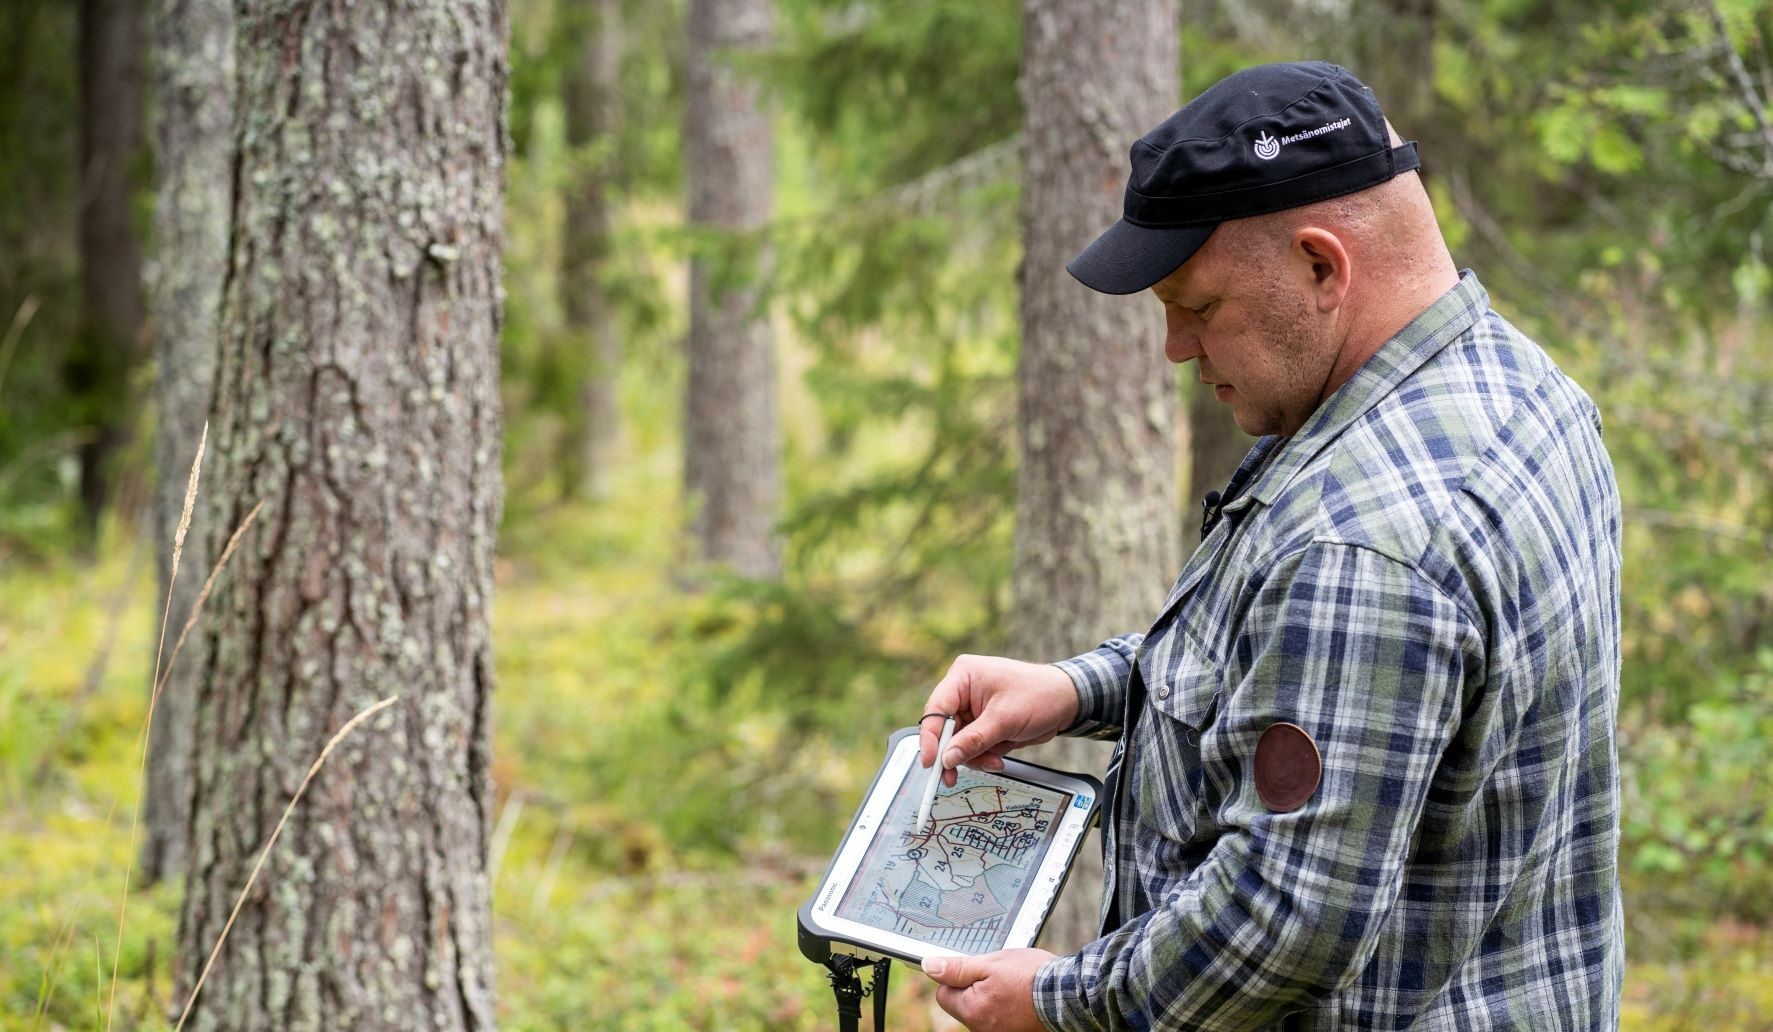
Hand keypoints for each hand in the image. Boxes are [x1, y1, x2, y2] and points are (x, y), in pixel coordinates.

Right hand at [920, 655, 1078, 786]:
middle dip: (957, 752)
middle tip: (952, 776)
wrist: (1068, 701)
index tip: (931, 762)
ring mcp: (974, 708)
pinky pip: (974, 745)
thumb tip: (947, 758)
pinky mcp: (984, 723)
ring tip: (995, 760)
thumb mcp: (1004, 720)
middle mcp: (964, 691)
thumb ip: (973, 741)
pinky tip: (998, 757)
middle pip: (946, 730)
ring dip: (975, 756)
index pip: (936, 709)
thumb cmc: (1040, 695)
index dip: (930, 738)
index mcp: (963, 677)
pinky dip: (984, 755)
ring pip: (960, 742)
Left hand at [922, 948, 1053, 1031]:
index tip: (975, 968)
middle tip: (998, 974)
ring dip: (993, 995)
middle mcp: (982, 1029)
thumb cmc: (1031, 977)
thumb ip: (958, 969)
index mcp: (972, 1012)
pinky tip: (1022, 996)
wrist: (1070, 996)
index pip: (944, 994)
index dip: (957, 977)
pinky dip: (1007, 1005)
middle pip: (964, 1002)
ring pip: (983, 1008)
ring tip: (1015, 985)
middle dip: (976, 986)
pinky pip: (1000, 1016)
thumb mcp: (991, 964)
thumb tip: (929, 967)